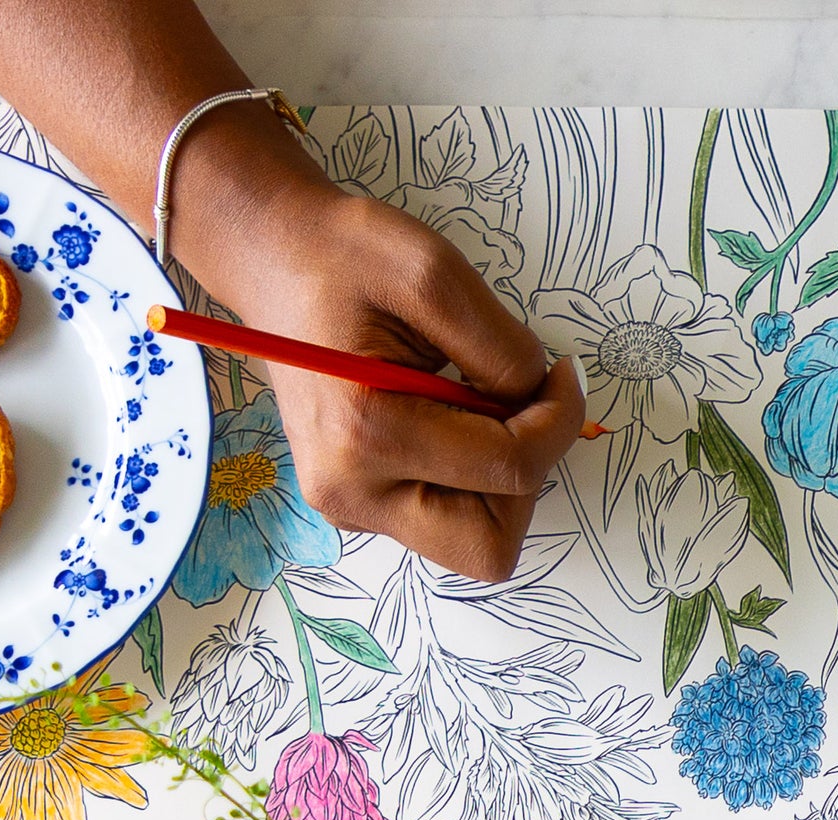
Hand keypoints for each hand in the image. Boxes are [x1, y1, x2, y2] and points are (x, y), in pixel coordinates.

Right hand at [167, 110, 586, 581]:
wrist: (274, 259)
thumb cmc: (342, 256)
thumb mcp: (435, 273)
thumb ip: (502, 349)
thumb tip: (542, 400)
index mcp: (366, 433)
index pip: (510, 470)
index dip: (559, 422)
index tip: (563, 373)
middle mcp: (350, 490)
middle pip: (489, 546)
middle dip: (525, 475)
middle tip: (521, 404)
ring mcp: (349, 504)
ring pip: (472, 540)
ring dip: (499, 478)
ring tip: (474, 402)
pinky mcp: (359, 502)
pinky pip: (445, 518)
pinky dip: (469, 476)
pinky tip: (449, 416)